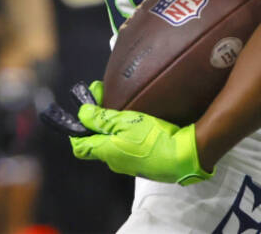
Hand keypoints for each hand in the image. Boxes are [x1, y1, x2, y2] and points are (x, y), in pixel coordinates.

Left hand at [69, 81, 211, 184]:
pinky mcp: (142, 162)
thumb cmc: (153, 139)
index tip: (82, 110)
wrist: (185, 156)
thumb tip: (81, 114)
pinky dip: (124, 132)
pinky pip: (126, 146)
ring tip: (118, 105)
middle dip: (95, 121)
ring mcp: (129, 164)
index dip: (76, 129)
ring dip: (111, 125)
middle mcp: (114, 161)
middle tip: (102, 97)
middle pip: (96, 142)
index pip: (79, 146)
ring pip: (111, 143)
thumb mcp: (126, 122)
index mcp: (106, 152)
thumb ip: (102, 119)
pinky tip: (134, 119)